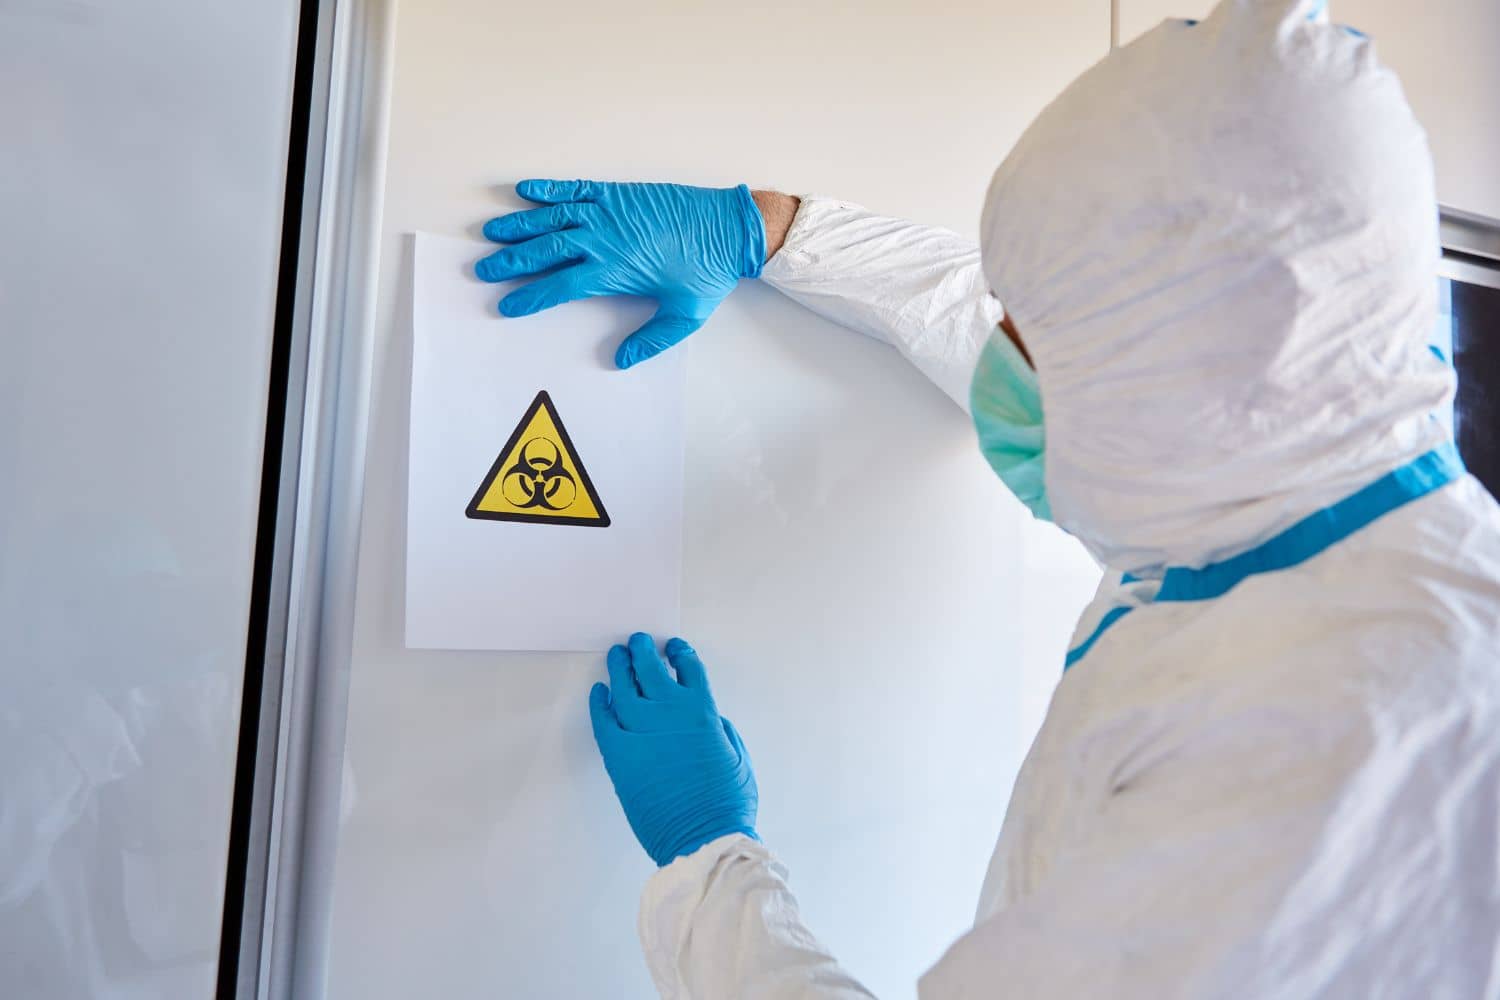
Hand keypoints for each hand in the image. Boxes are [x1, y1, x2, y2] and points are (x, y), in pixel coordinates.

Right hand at [477, 180, 766, 369]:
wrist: (731, 228)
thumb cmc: (708, 272)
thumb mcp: (683, 315)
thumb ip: (651, 340)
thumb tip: (621, 361)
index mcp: (614, 272)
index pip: (559, 286)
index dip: (529, 296)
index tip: (506, 304)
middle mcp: (604, 239)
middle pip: (546, 251)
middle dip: (511, 261)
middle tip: (483, 269)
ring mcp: (609, 212)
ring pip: (553, 218)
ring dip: (521, 225)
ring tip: (492, 232)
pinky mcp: (618, 193)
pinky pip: (576, 188)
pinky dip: (549, 188)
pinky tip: (524, 189)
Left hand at [588, 632, 758, 866]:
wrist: (703, 839)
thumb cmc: (726, 805)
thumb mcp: (738, 758)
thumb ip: (721, 731)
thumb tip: (710, 720)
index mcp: (703, 712)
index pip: (689, 668)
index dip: (680, 653)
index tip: (674, 649)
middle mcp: (670, 714)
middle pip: (651, 668)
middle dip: (645, 650)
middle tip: (638, 642)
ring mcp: (641, 732)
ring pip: (623, 687)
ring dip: (620, 667)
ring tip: (618, 656)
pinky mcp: (619, 755)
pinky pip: (603, 719)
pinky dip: (599, 703)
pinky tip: (599, 692)